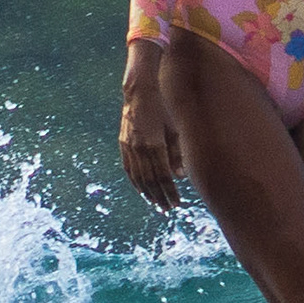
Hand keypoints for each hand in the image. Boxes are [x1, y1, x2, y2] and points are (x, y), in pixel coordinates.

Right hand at [118, 50, 186, 211]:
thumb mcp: (174, 129)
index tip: (177, 203)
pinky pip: (128, 169)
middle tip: (168, 209)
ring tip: (156, 205)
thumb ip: (177, 153)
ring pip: (138, 177)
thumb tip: (180, 177)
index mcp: (154, 144)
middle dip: (159, 197)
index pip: (163, 176)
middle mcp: (139, 148)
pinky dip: (135, 182)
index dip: (169, 192)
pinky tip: (141, 191)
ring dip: (147, 193)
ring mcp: (129, 147)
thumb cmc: (162, 108)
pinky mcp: (123, 144)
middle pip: (150, 180)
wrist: (138, 92)